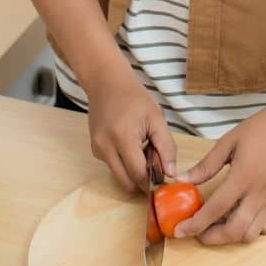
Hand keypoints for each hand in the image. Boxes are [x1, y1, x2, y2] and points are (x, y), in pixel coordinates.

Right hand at [84, 63, 176, 193]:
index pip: (138, 174)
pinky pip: (112, 166)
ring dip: (133, 171)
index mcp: (123, 137)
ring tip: (143, 150)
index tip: (164, 179)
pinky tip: (131, 146)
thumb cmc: (134, 97)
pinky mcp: (95, 149)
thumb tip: (170, 173)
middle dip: (142, 180)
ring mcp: (97, 149)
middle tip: (155, 165)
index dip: (153, 181)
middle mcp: (105, 147)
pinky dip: (124, 163)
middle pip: (126, 182)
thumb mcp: (156, 118)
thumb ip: (166, 146)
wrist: (107, 83)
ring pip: (119, 175)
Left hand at [169, 94, 265, 245]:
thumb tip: (182, 179)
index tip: (180, 231)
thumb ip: (206, 165)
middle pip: (233, 231)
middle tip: (197, 231)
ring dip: (230, 236)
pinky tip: (240, 218)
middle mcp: (258, 193)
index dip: (194, 224)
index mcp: (242, 177)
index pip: (214, 209)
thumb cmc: (261, 128)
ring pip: (250, 234)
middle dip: (211, 238)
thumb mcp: (228, 142)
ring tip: (217, 224)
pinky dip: (251, 230)